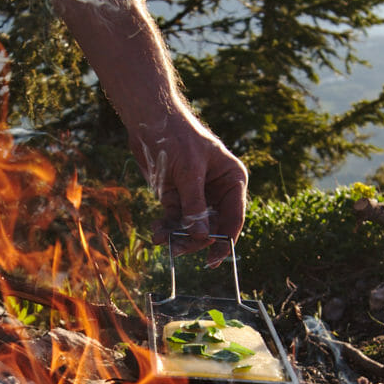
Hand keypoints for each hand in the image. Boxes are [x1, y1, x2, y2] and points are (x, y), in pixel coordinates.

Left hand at [132, 111, 247, 266]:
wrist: (150, 122)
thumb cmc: (177, 138)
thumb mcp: (189, 172)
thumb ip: (195, 206)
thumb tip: (202, 237)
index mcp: (232, 180)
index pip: (234, 218)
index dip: (224, 241)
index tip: (213, 261)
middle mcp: (218, 191)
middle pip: (212, 227)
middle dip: (195, 240)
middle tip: (177, 250)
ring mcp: (197, 196)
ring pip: (192, 227)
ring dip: (178, 236)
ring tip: (161, 239)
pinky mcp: (177, 197)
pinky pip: (175, 220)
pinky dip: (167, 228)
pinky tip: (157, 233)